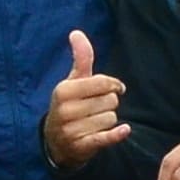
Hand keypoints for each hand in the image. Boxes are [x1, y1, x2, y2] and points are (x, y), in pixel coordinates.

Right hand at [42, 30, 129, 168]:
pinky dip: (117, 134)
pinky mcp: (82, 146)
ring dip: (109, 120)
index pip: (102, 83)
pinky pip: (107, 137)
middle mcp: (66, 110)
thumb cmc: (69, 105)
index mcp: (63, 90)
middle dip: (109, 103)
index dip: (113, 85)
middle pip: (110, 101)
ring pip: (111, 118)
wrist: (55, 142)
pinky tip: (124, 130)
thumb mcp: (73, 81)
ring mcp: (72, 130)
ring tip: (96, 121)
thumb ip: (80, 58)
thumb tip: (76, 33)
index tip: (114, 88)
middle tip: (98, 107)